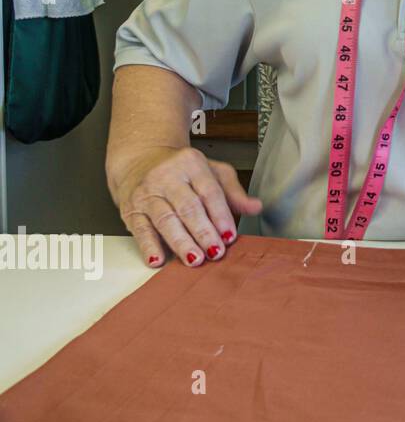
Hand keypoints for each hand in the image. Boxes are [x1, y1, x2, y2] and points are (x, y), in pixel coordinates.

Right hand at [110, 146, 262, 268]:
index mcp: (191, 164)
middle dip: (203, 232)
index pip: (209, 192)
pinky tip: (158, 259)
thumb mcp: (212, 172)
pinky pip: (140, 229)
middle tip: (215, 252)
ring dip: (180, 242)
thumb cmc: (183, 171)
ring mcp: (147, 193)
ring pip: (165, 220)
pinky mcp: (131, 210)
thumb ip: (233, 192)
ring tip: (194, 259)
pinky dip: (148, 246)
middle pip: (187, 207)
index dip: (221, 216)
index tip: (230, 236)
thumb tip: (256, 207)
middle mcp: (166, 177)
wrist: (141, 161)